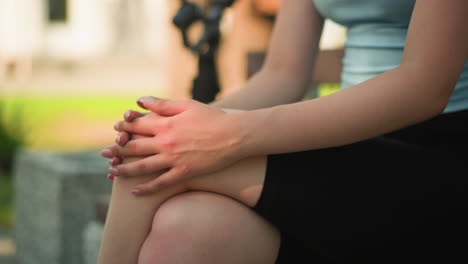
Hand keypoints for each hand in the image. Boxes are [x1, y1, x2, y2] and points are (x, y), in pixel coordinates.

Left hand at [102, 97, 245, 193]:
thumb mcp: (187, 105)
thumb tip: (139, 100)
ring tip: (111, 171)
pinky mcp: (184, 172)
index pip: (137, 125)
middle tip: (103, 152)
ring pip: (142, 166)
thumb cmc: (212, 118)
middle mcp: (166, 143)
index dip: (124, 126)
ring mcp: (174, 160)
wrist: (235, 136)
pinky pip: (161, 183)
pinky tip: (135, 191)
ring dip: (124, 169)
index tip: (117, 128)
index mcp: (165, 124)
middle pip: (134, 147)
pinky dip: (146, 188)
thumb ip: (162, 104)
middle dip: (117, 148)